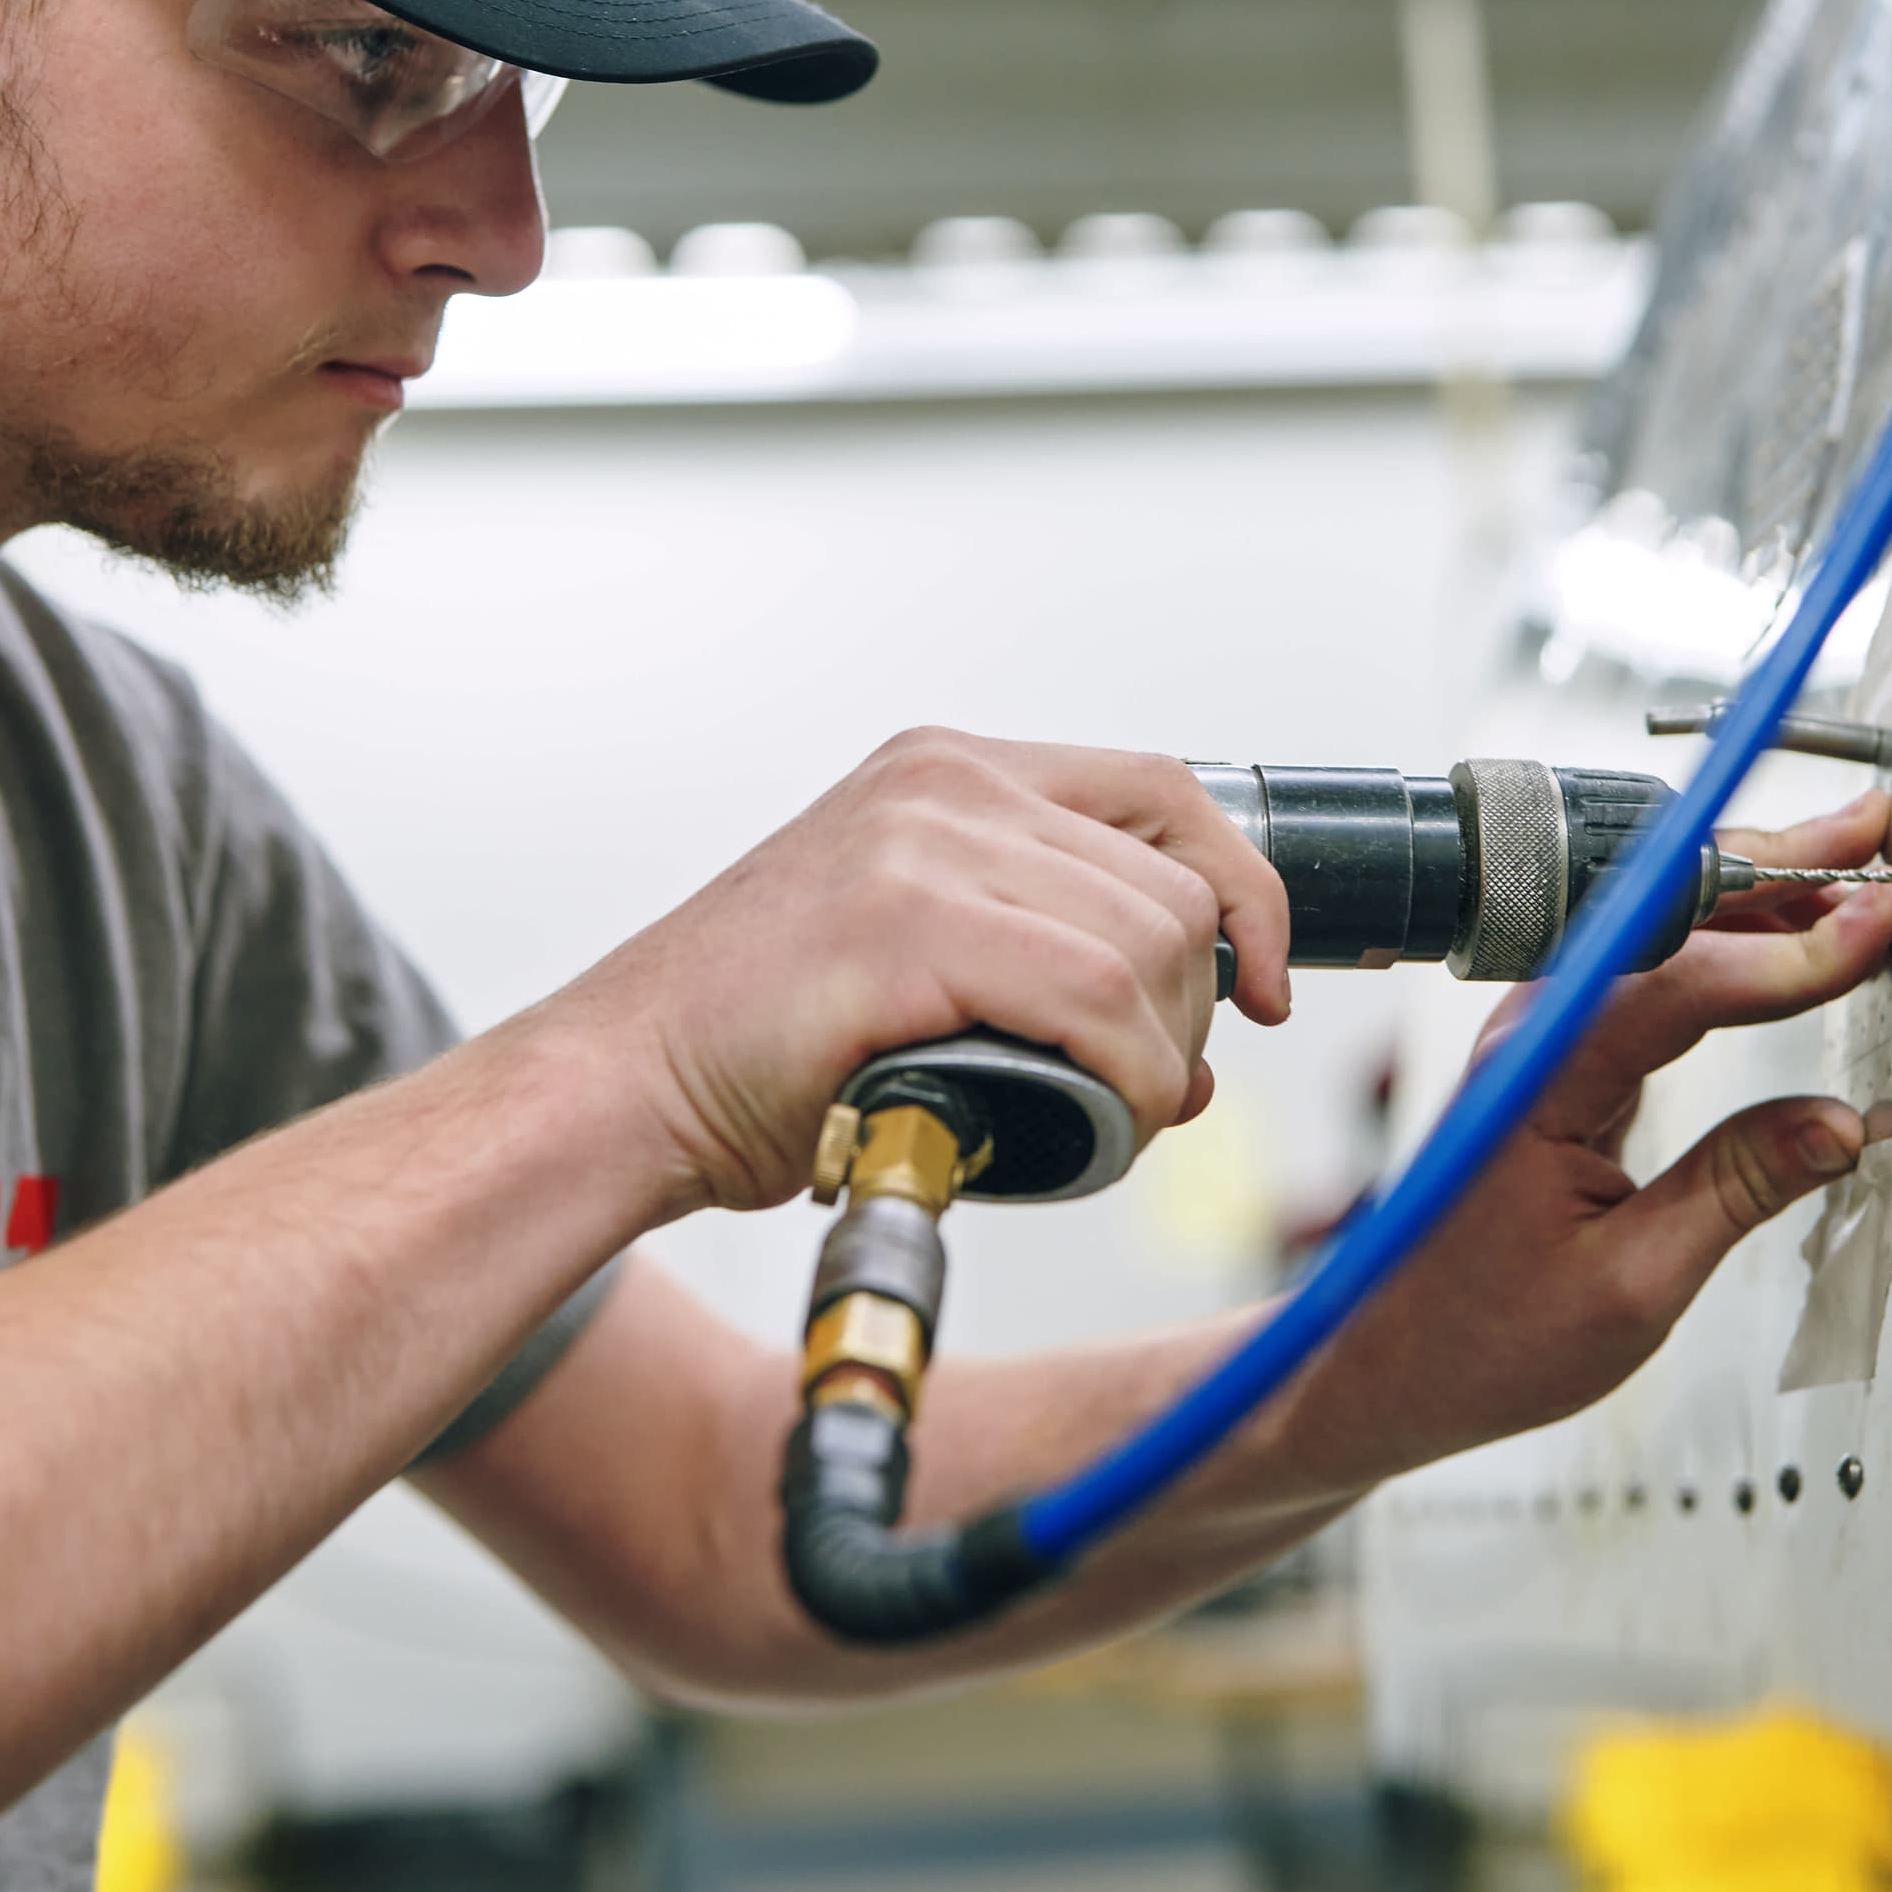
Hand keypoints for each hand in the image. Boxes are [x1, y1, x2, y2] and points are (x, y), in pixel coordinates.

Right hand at [550, 730, 1294, 1213]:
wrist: (627, 1088)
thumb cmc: (764, 1051)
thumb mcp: (925, 966)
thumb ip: (1053, 976)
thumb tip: (1199, 1061)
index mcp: (951, 771)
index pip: (1168, 794)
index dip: (1243, 894)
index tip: (1264, 990)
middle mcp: (945, 783)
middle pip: (1172, 886)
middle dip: (1190, 1011)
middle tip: (1141, 1092)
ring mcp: (923, 842)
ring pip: (1147, 947)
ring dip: (1159, 1059)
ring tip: (1104, 1117)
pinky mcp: (904, 922)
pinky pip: (1096, 999)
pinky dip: (1130, 1078)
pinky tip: (1105, 1119)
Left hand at [1260, 792, 1891, 1492]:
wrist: (1388, 1364)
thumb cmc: (1483, 1338)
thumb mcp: (1633, 1286)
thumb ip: (1737, 1191)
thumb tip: (1840, 1123)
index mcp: (1539, 1081)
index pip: (1677, 985)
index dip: (1784, 953)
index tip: (1874, 926)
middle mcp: (1536, 1034)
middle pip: (1665, 920)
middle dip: (1777, 869)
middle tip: (1877, 837)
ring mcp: (1548, 1037)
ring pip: (1664, 935)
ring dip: (1761, 896)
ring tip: (1857, 865)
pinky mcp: (1565, 1058)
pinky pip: (1656, 975)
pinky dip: (1731, 947)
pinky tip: (1792, 938)